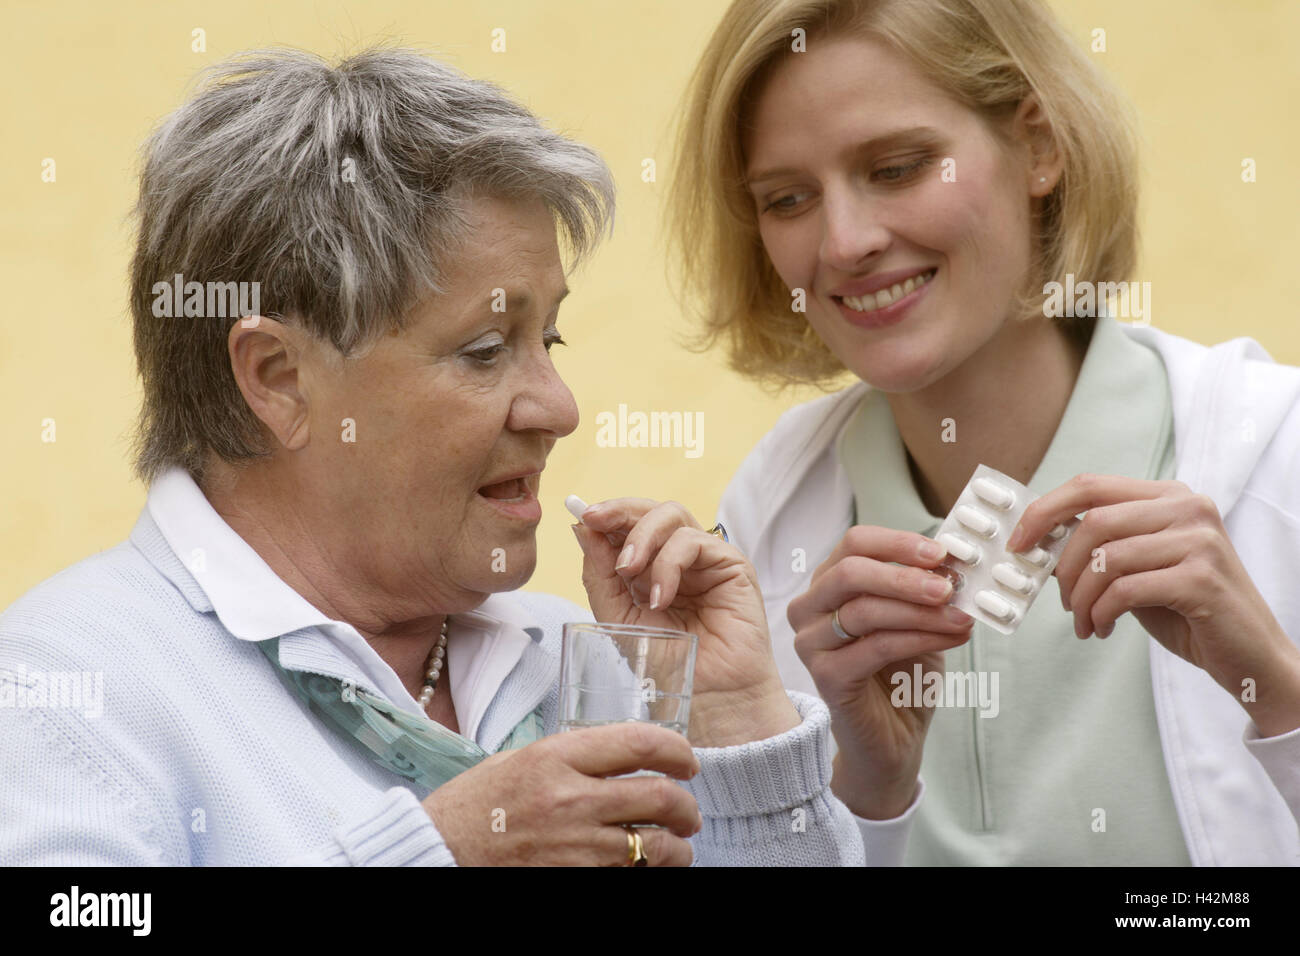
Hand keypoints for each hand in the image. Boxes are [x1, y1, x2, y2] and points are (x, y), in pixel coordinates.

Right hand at [423, 721, 701, 865]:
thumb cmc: (472, 808)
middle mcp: (570, 799)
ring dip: (677, 848)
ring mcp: (575, 847)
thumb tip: (618, 756)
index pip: (639, 743)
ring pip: (655, 846)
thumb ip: (569, 756)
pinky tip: (644, 868)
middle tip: (688, 813)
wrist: (436, 854)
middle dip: (687, 807)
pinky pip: (630, 875)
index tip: (687, 762)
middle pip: (659, 796)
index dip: (677, 751)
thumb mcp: (518, 761)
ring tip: (676, 847)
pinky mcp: (574, 880)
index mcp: (555, 757)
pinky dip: (645, 872)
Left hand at [572, 498, 800, 747]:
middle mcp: (678, 557)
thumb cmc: (666, 664)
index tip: (581, 515)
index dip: (606, 515)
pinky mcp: (731, 565)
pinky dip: (669, 565)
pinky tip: (660, 598)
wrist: (707, 696)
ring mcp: (705, 559)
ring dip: (642, 538)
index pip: (628, 525)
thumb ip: (600, 575)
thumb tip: (583, 528)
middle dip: (619, 511)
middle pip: (650, 510)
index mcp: (650, 567)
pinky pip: (693, 542)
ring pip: (672, 516)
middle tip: (596, 520)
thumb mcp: (618, 618)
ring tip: (628, 572)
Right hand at [786, 526, 972, 818]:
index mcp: (828, 584)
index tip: (941, 552)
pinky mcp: (825, 676)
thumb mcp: (917, 620)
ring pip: (864, 610)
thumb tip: (955, 562)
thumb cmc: (902, 675)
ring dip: (920, 611)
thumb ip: (925, 591)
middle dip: (904, 575)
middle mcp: (809, 608)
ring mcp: (811, 643)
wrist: (893, 739)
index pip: (853, 544)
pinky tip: (951, 638)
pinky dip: (918, 638)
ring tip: (962, 618)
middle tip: (949, 586)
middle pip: (850, 572)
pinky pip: (875, 646)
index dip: (897, 543)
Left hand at [1011, 473, 1299, 735]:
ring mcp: (1200, 540)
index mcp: (1170, 496)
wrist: (1251, 656)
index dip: (1044, 511)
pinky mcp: (1201, 578)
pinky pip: (1124, 590)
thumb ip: (1101, 546)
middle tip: (1062, 601)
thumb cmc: (1187, 610)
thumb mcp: (1139, 567)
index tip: (1017, 543)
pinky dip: (1100, 613)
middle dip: (1063, 567)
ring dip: (1080, 598)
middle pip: (1093, 521)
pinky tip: (1102, 629)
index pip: (1090, 485)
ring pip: (1105, 558)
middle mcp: (1188, 507)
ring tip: (1084, 622)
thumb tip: (1039, 542)